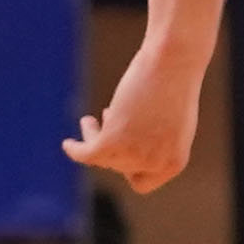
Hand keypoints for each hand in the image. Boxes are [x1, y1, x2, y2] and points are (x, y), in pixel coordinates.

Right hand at [66, 47, 202, 192]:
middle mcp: (155, 164)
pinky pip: (86, 153)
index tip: (123, 151)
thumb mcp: (169, 122)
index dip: (129, 168)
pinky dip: (75, 149)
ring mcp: (135, 155)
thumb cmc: (176, 84)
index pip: (141, 182)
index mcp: (175, 163)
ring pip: (101, 157)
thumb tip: (129, 152)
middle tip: (107, 114)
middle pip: (118, 167)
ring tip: (90, 118)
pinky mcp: (113, 141)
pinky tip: (68, 144)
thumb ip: (154, 143)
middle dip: (113, 142)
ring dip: (93, 136)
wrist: (172, 61)